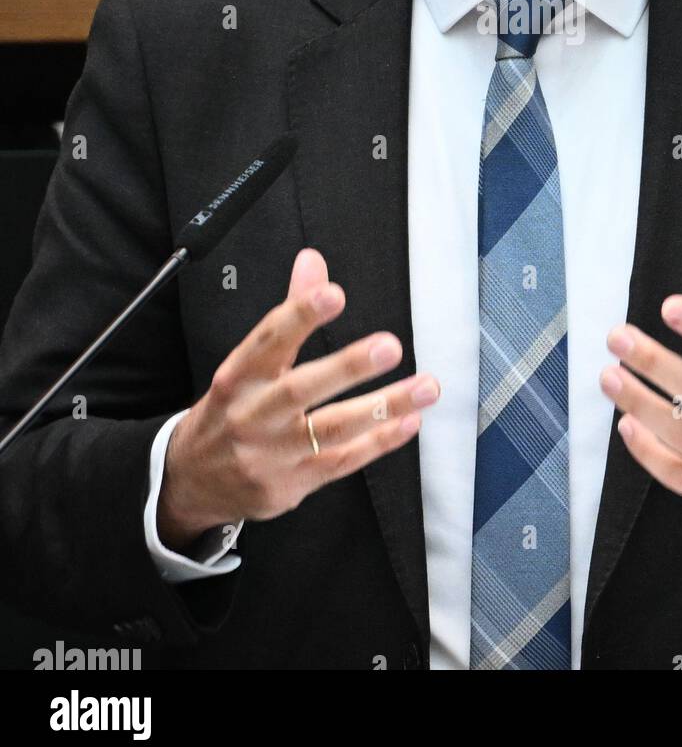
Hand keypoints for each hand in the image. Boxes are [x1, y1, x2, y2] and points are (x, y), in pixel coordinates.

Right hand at [157, 248, 439, 552]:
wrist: (193, 482)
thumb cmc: (229, 411)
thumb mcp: (245, 364)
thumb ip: (288, 314)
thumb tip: (313, 262)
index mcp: (237, 377)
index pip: (268, 341)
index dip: (299, 315)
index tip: (333, 294)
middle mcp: (252, 415)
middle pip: (300, 390)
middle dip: (347, 367)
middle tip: (390, 346)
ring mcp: (273, 455)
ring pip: (332, 429)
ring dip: (383, 407)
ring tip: (424, 387)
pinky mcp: (293, 484)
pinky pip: (342, 462)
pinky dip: (378, 442)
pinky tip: (409, 421)